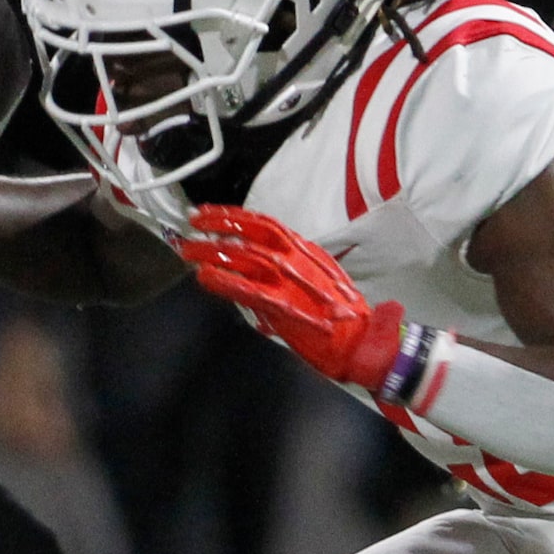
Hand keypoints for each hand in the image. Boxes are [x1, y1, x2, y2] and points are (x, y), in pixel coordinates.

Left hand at [176, 204, 406, 391]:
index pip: (265, 224)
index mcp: (305, 252)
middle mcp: (296, 259)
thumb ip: (290, 275)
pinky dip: (223, 280)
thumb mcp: (320, 281)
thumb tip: (264, 278)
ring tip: (189, 250)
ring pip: (243, 256)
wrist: (364, 340)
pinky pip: (245, 288)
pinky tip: (205, 276)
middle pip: (250, 233)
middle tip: (193, 222)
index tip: (211, 213)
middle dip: (217, 224)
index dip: (235, 216)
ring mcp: (289, 281)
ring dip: (211, 251)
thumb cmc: (344, 317)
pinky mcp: (283, 306)